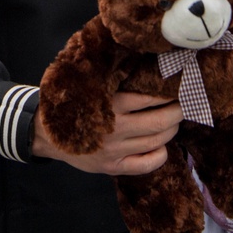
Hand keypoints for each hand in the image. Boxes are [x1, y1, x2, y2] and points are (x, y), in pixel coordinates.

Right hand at [33, 92, 181, 174]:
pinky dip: (160, 154)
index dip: (169, 92)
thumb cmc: (77, 104)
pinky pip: (147, 164)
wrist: (48, 133)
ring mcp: (114, 151)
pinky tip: (161, 145)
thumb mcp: (94, 87)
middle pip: (160, 122)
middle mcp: (115, 128)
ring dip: (171, 129)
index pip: (150, 97)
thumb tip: (151, 65)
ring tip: (174, 120)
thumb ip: (118, 80)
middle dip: (178, 112)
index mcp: (110, 103)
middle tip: (184, 103)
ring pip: (157, 141)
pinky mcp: (113, 167)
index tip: (179, 86)